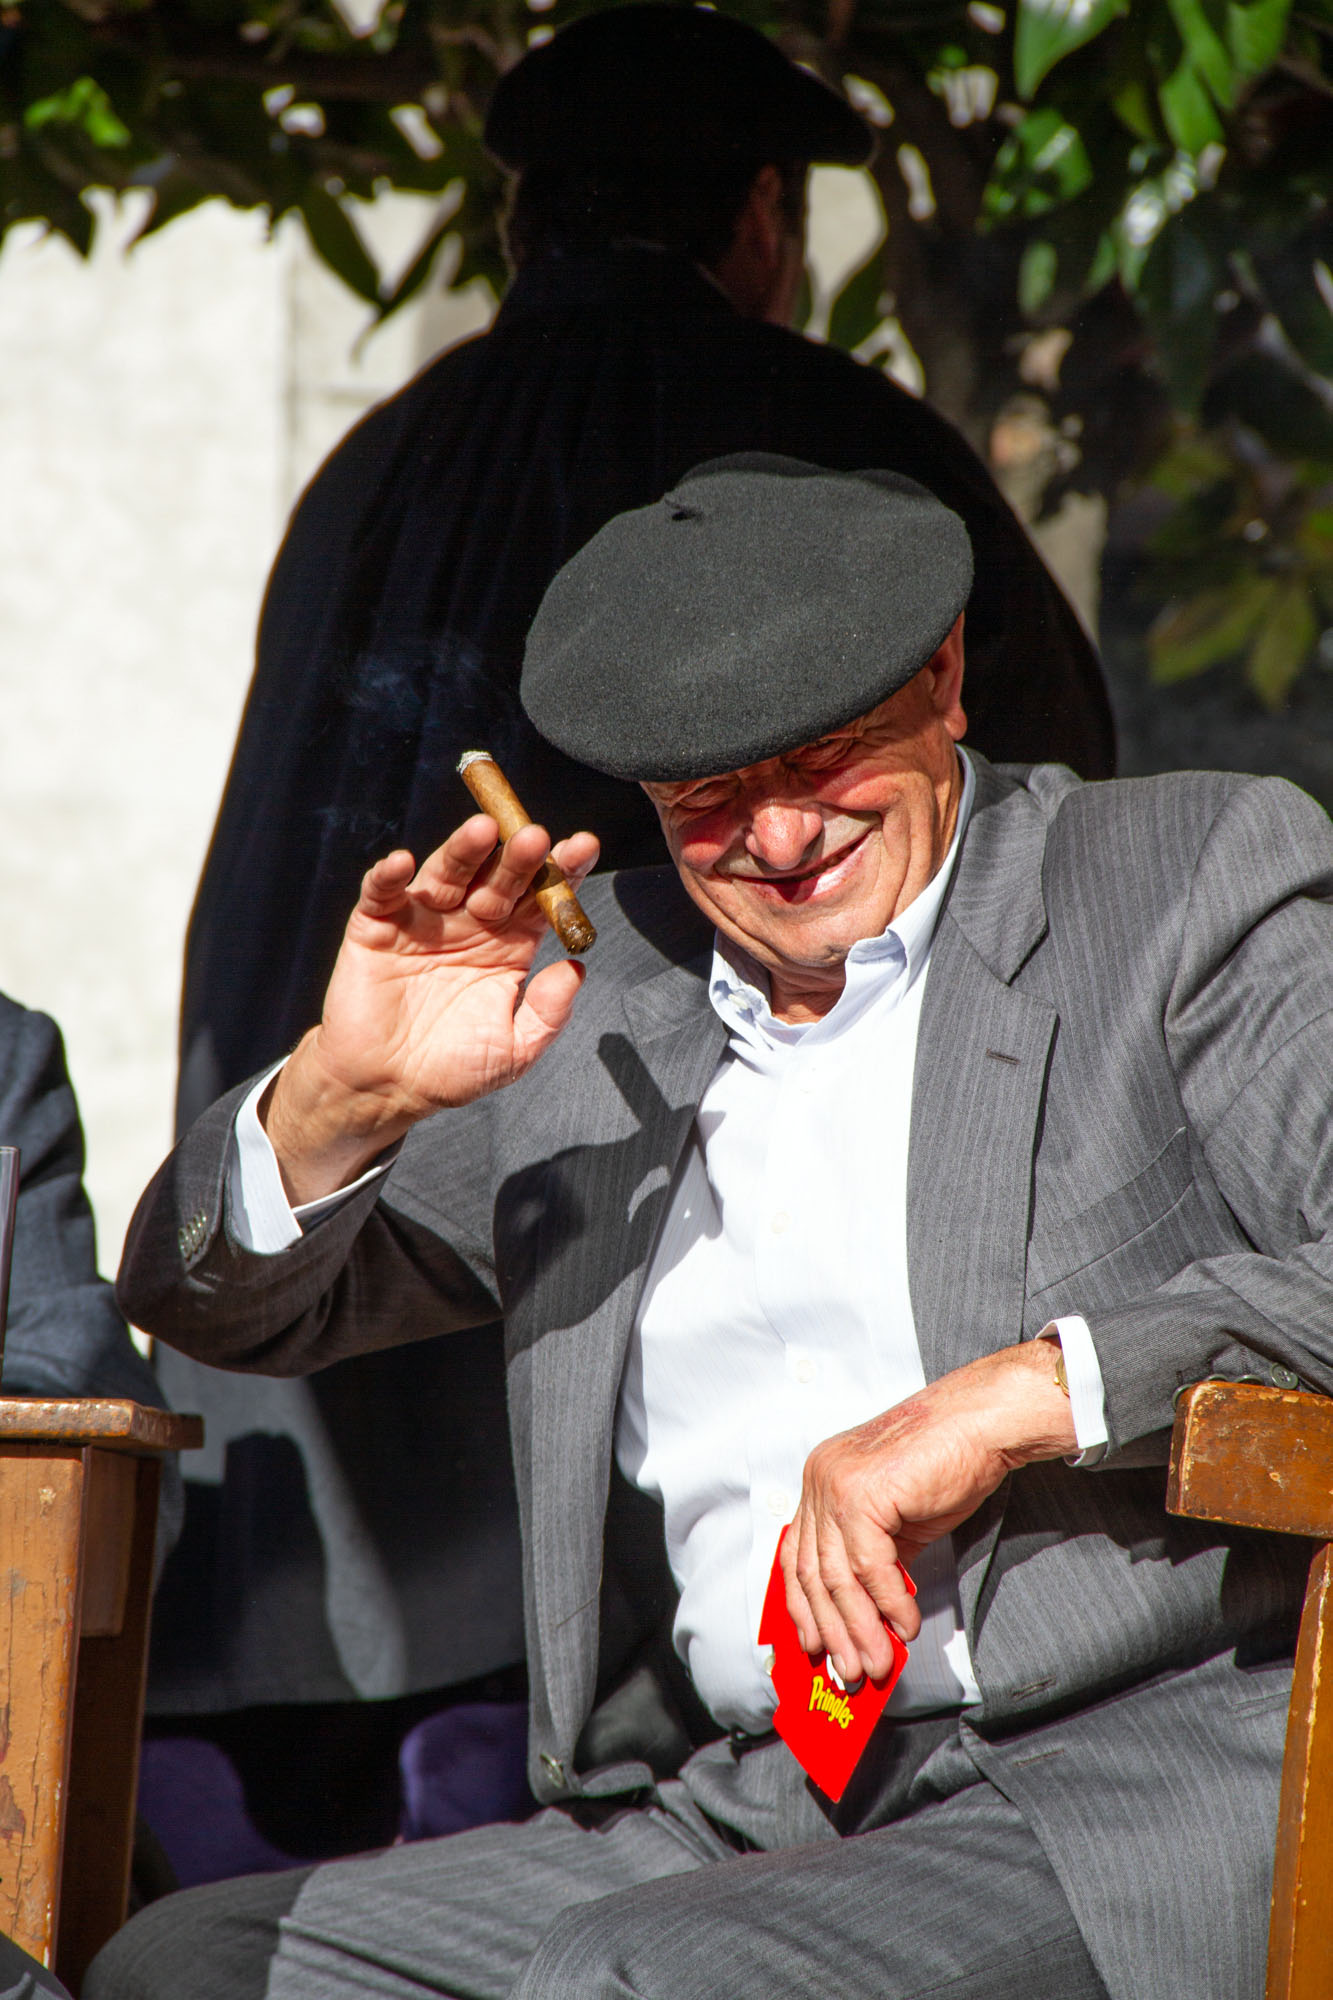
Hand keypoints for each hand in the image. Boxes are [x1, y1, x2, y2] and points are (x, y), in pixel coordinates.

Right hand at [264, 816, 598, 1200]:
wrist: (384, 1088)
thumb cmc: (451, 1070)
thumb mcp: (513, 1051)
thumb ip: (547, 1014)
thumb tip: (575, 969)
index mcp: (508, 945)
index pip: (539, 899)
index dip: (562, 872)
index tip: (584, 847)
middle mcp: (469, 923)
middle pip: (497, 879)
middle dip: (517, 858)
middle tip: (534, 838)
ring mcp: (423, 921)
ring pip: (446, 875)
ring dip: (463, 851)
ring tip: (483, 829)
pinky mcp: (376, 927)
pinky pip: (382, 894)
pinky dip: (389, 876)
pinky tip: (402, 862)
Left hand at [780, 1341, 1077, 1684]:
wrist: (980, 1422)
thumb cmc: (945, 1463)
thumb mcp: (897, 1517)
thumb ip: (873, 1560)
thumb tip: (867, 1621)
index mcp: (820, 1482)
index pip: (796, 1557)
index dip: (803, 1608)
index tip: (815, 1649)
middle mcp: (819, 1479)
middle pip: (810, 1573)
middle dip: (831, 1631)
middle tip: (848, 1671)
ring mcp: (836, 1484)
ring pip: (837, 1576)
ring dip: (860, 1629)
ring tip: (877, 1662)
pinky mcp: (863, 1494)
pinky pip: (870, 1567)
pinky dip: (889, 1603)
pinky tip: (904, 1625)